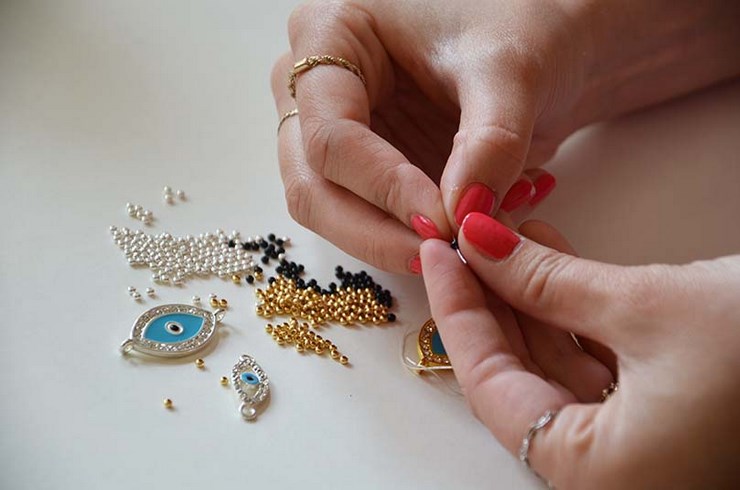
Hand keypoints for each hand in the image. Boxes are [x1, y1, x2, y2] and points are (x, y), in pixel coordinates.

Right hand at [272, 0, 739, 273]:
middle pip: (312, 182)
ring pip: (330, 210)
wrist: (548, 35)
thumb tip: (464, 220)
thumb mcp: (511, 69)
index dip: (384, 189)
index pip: (331, 135)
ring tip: (462, 245)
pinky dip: (411, 234)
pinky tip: (465, 231)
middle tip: (439, 256)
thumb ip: (490, 142)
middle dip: (375, 231)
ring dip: (392, 240)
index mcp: (329, 34)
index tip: (445, 224)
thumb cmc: (522, 22)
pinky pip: (366, 215)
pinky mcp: (362, 162)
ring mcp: (333, 127)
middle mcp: (314, 85)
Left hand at [420, 213, 739, 488]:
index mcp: (597, 476)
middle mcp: (612, 476)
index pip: (487, 384)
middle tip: (467, 237)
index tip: (438, 251)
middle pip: (518, 374)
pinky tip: (554, 263)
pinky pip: (596, 368)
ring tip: (508, 235)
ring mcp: (639, 451)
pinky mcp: (663, 422)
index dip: (458, 309)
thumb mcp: (645, 306)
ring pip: (556, 367)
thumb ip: (546, 280)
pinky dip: (573, 316)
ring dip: (531, 300)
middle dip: (492, 298)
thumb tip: (478, 241)